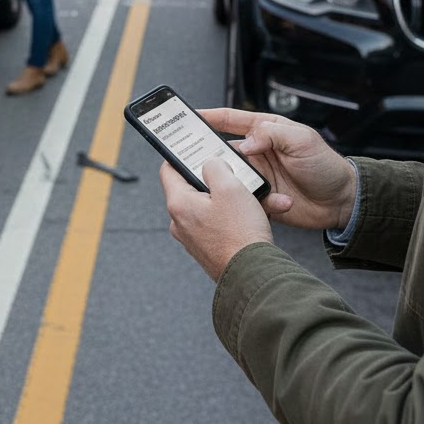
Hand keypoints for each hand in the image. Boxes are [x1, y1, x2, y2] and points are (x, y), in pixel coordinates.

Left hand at [159, 157, 272, 280]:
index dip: (181, 155)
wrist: (254, 275)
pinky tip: (255, 214)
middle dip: (215, 178)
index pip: (168, 170)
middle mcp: (181, 222)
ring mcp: (194, 238)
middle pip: (192, 187)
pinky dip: (235, 216)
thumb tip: (211, 164)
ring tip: (252, 196)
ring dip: (231, 198)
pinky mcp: (209, 248)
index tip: (194, 148)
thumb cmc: (240, 234)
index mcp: (179, 204)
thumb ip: (215, 166)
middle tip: (232, 172)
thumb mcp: (229, 187)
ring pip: (210, 206)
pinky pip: (219, 223)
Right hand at [200, 109, 356, 230]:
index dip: (210, 116)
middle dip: (212, 155)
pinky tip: (275, 201)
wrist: (342, 203)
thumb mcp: (302, 140)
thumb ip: (272, 134)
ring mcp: (259, 176)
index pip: (231, 120)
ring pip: (232, 178)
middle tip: (200, 161)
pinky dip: (255, 202)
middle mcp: (258, 152)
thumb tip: (245, 143)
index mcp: (266, 131)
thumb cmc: (326, 166)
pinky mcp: (262, 198)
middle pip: (224, 151)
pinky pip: (247, 200)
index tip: (190, 116)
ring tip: (241, 187)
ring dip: (234, 183)